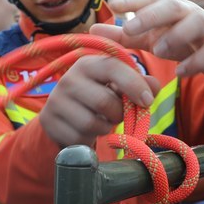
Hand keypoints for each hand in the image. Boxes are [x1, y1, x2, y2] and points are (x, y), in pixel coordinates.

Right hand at [38, 55, 160, 147]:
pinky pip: (79, 138)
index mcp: (88, 64)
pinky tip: (87, 131)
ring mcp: (56, 102)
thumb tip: (153, 87)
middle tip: (118, 115)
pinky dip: (90, 139)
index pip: (112, 67)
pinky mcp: (50, 123)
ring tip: (101, 121)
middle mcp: (68, 79)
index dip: (134, 84)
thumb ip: (140, 84)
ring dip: (104, 127)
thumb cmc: (99, 96)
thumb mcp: (118, 86)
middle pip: (104, 101)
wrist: (64, 115)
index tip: (147, 101)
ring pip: (92, 124)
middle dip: (119, 114)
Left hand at [90, 0, 203, 76]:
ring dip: (176, 34)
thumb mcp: (151, 37)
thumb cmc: (180, 38)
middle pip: (171, 6)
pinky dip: (197, 61)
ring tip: (157, 50)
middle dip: (150, 15)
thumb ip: (124, 36)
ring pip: (196, 22)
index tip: (112, 4)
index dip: (132, 1)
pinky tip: (180, 72)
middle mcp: (187, 12)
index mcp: (168, 8)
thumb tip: (93, 29)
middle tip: (129, 29)